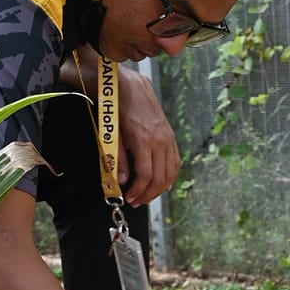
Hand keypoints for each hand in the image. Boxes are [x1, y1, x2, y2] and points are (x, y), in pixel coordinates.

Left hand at [117, 66, 179, 205]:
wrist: (131, 88)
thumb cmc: (119, 110)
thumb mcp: (114, 135)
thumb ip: (118, 159)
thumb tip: (122, 180)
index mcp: (144, 140)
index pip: (145, 175)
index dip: (138, 190)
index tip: (130, 198)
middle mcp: (159, 140)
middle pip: (159, 177)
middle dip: (148, 193)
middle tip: (137, 201)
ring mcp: (168, 138)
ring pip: (170, 171)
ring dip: (160, 188)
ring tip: (149, 196)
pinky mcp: (170, 136)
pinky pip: (175, 161)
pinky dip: (171, 175)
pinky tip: (164, 184)